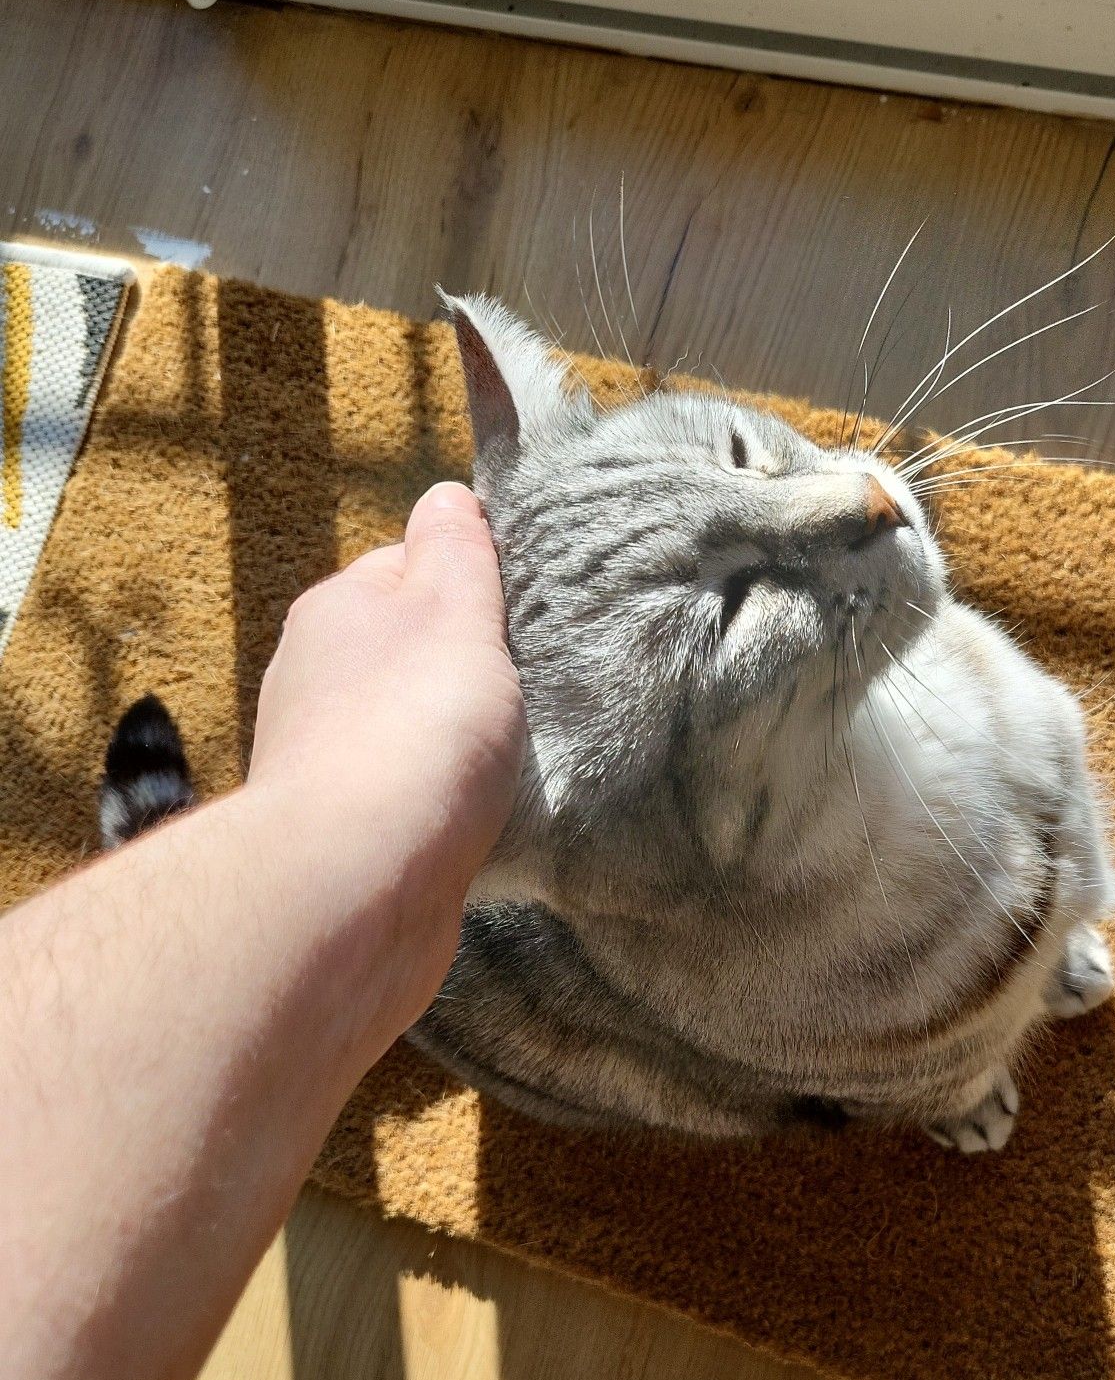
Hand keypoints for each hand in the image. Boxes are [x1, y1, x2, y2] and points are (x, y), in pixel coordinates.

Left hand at [247, 482, 525, 1016]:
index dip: (473, 583)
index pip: (411, 566)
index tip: (527, 613)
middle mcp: (317, 677)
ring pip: (412, 729)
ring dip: (460, 744)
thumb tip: (447, 496)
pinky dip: (446, 804)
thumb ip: (456, 551)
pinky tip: (481, 821)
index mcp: (339, 609)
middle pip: (412, 651)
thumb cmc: (412, 732)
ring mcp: (327, 758)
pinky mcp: (347, 832)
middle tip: (532, 691)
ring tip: (513, 763)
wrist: (355, 883)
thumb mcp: (452, 611)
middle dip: (469, 669)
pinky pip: (410, 799)